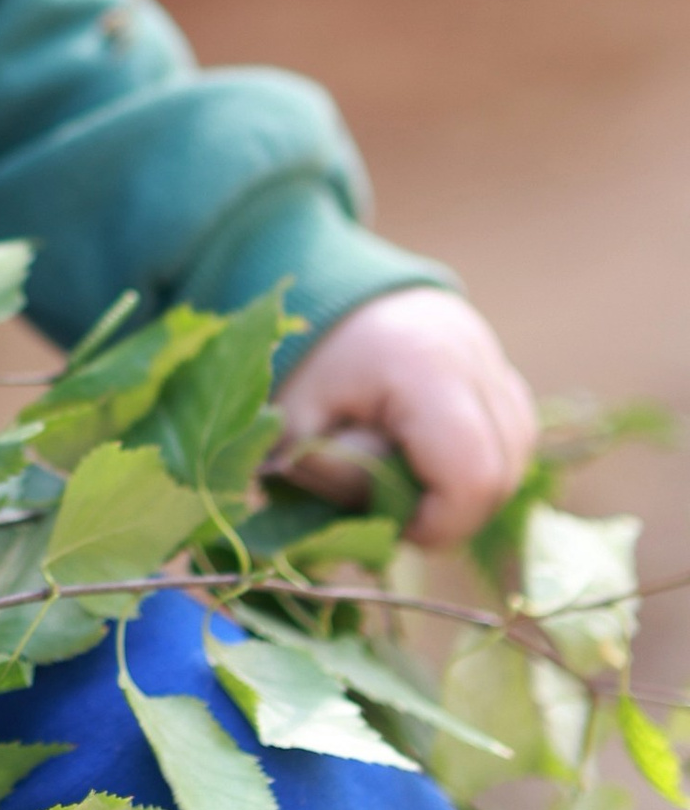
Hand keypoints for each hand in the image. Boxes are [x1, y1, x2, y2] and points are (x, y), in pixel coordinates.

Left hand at [275, 288, 537, 550]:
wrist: (321, 281)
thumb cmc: (302, 358)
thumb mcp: (294, 422)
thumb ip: (337, 475)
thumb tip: (389, 521)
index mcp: (423, 369)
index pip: (471, 476)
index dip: (439, 523)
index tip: (393, 528)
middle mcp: (474, 358)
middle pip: (501, 472)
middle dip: (452, 513)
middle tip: (395, 509)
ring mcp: (494, 358)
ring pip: (516, 456)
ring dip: (470, 488)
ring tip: (409, 479)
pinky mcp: (500, 366)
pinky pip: (513, 433)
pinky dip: (481, 459)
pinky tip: (431, 456)